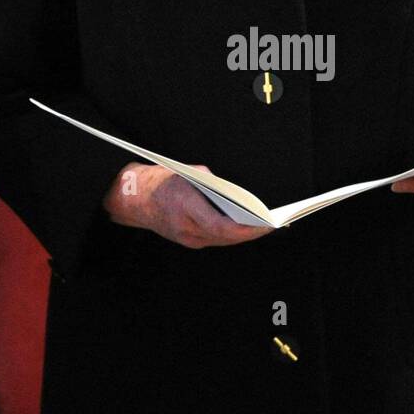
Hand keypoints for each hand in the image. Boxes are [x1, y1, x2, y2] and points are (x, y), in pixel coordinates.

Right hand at [103, 163, 272, 247]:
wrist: (137, 199)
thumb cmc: (163, 181)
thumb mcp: (189, 172)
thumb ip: (213, 184)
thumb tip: (238, 196)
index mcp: (185, 208)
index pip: (220, 226)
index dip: (245, 229)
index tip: (265, 224)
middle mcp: (186, 229)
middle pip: (226, 236)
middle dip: (252, 232)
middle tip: (276, 224)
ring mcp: (187, 239)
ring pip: (223, 240)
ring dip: (245, 235)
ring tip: (268, 226)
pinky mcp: (189, 241)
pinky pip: (216, 239)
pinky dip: (233, 234)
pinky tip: (249, 227)